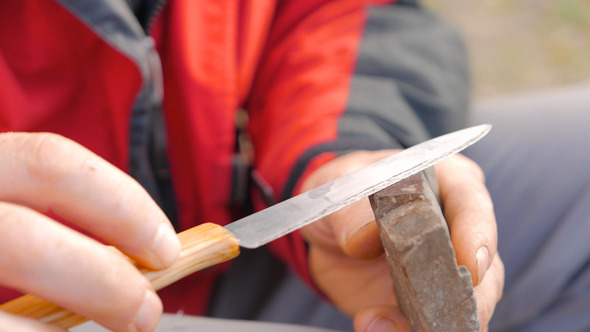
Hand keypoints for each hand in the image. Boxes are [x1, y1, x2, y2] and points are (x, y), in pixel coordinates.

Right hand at [0, 133, 180, 330]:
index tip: (167, 249)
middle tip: (146, 311)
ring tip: (123, 328)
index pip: (53, 162)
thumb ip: (61, 222)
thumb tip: (146, 262)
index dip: (123, 206)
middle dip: (106, 280)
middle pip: (28, 237)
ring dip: (83, 311)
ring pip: (16, 275)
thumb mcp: (12, 207)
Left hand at [300, 150, 503, 331]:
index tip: (470, 264)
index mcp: (447, 183)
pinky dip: (403, 331)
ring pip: (465, 307)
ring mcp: (447, 271)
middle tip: (436, 315)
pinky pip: (430, 326)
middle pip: (484, 268)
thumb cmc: (346, 191)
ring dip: (433, 325)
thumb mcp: (339, 188)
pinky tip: (376, 327)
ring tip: (384, 324)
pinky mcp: (428, 304)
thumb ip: (350, 209)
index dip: (478, 235)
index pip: (472, 205)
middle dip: (464, 297)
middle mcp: (458, 230)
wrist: (326, 230)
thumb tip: (363, 238)